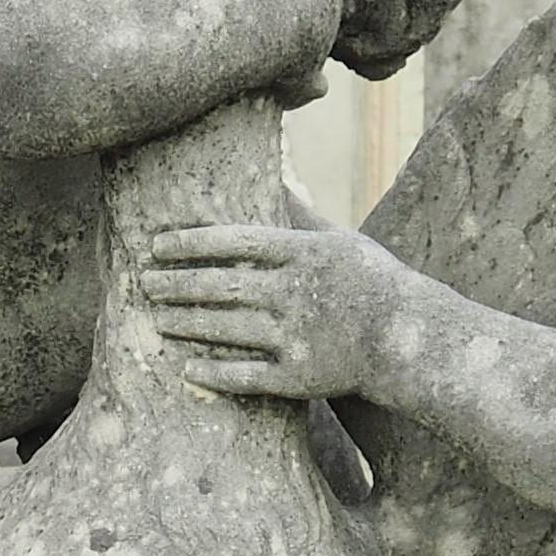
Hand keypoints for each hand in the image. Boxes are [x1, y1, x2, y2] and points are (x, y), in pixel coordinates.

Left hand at [139, 221, 407, 401]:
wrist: (410, 339)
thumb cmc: (373, 282)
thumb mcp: (340, 239)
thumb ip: (300, 214)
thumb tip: (274, 178)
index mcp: (303, 254)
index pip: (234, 242)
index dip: (191, 244)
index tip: (158, 246)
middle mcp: (295, 293)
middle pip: (222, 286)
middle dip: (176, 284)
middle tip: (144, 283)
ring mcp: (296, 337)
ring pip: (226, 329)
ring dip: (185, 324)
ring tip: (155, 317)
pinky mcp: (299, 377)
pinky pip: (246, 376)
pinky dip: (213, 374)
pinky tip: (185, 368)